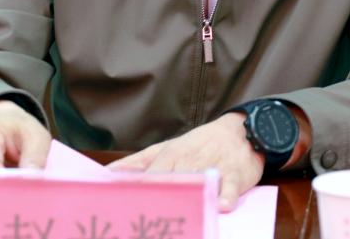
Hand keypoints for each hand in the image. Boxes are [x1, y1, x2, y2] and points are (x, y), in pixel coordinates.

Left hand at [106, 114, 263, 211]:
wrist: (240, 131)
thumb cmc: (199, 144)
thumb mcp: (167, 148)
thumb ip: (139, 162)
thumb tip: (109, 173)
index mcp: (171, 155)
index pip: (150, 175)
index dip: (138, 192)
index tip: (122, 208)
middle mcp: (190, 161)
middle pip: (172, 181)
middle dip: (159, 197)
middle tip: (146, 217)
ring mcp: (213, 166)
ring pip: (199, 182)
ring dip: (190, 196)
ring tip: (180, 212)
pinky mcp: (235, 173)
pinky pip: (230, 185)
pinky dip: (226, 195)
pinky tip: (222, 206)